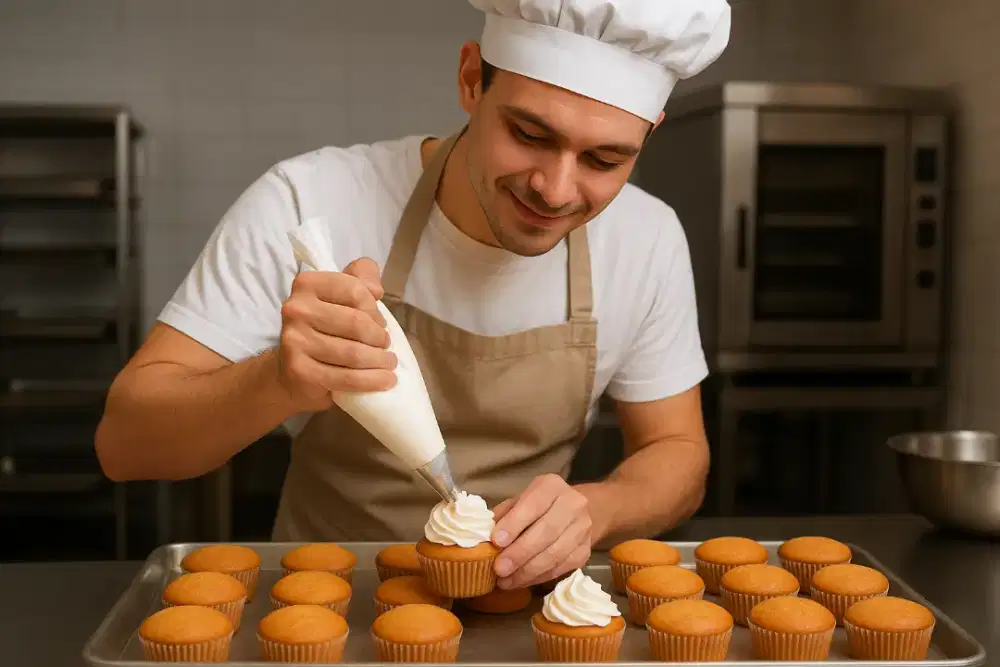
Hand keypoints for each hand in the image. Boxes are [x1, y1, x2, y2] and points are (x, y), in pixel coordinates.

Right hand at [277, 257, 397, 411]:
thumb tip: (376, 288)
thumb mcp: (340, 296)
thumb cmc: (324, 329)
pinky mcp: (300, 371)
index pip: (355, 290)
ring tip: (389, 363)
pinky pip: (346, 377)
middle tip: (385, 345)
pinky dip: (372, 380)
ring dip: (380, 360)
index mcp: (307, 284)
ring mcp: (295, 341)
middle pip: (356, 322)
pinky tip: (386, 380)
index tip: (379, 322)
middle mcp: (296, 309)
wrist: (293, 372)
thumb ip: (361, 279)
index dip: (374, 309)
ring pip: (353, 353)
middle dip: (379, 336)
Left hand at [490, 474, 592, 588]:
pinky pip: (561, 568)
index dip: (514, 524)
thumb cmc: (538, 507)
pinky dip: (538, 578)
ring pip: (555, 554)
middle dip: (520, 553)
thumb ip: (503, 516)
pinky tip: (521, 582)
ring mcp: (583, 529)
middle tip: (499, 569)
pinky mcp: (585, 552)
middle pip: (546, 532)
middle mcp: (573, 504)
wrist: (575, 512)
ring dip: (527, 571)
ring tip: (506, 582)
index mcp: (552, 486)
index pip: (533, 504)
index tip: (495, 541)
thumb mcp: (519, 502)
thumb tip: (483, 538)